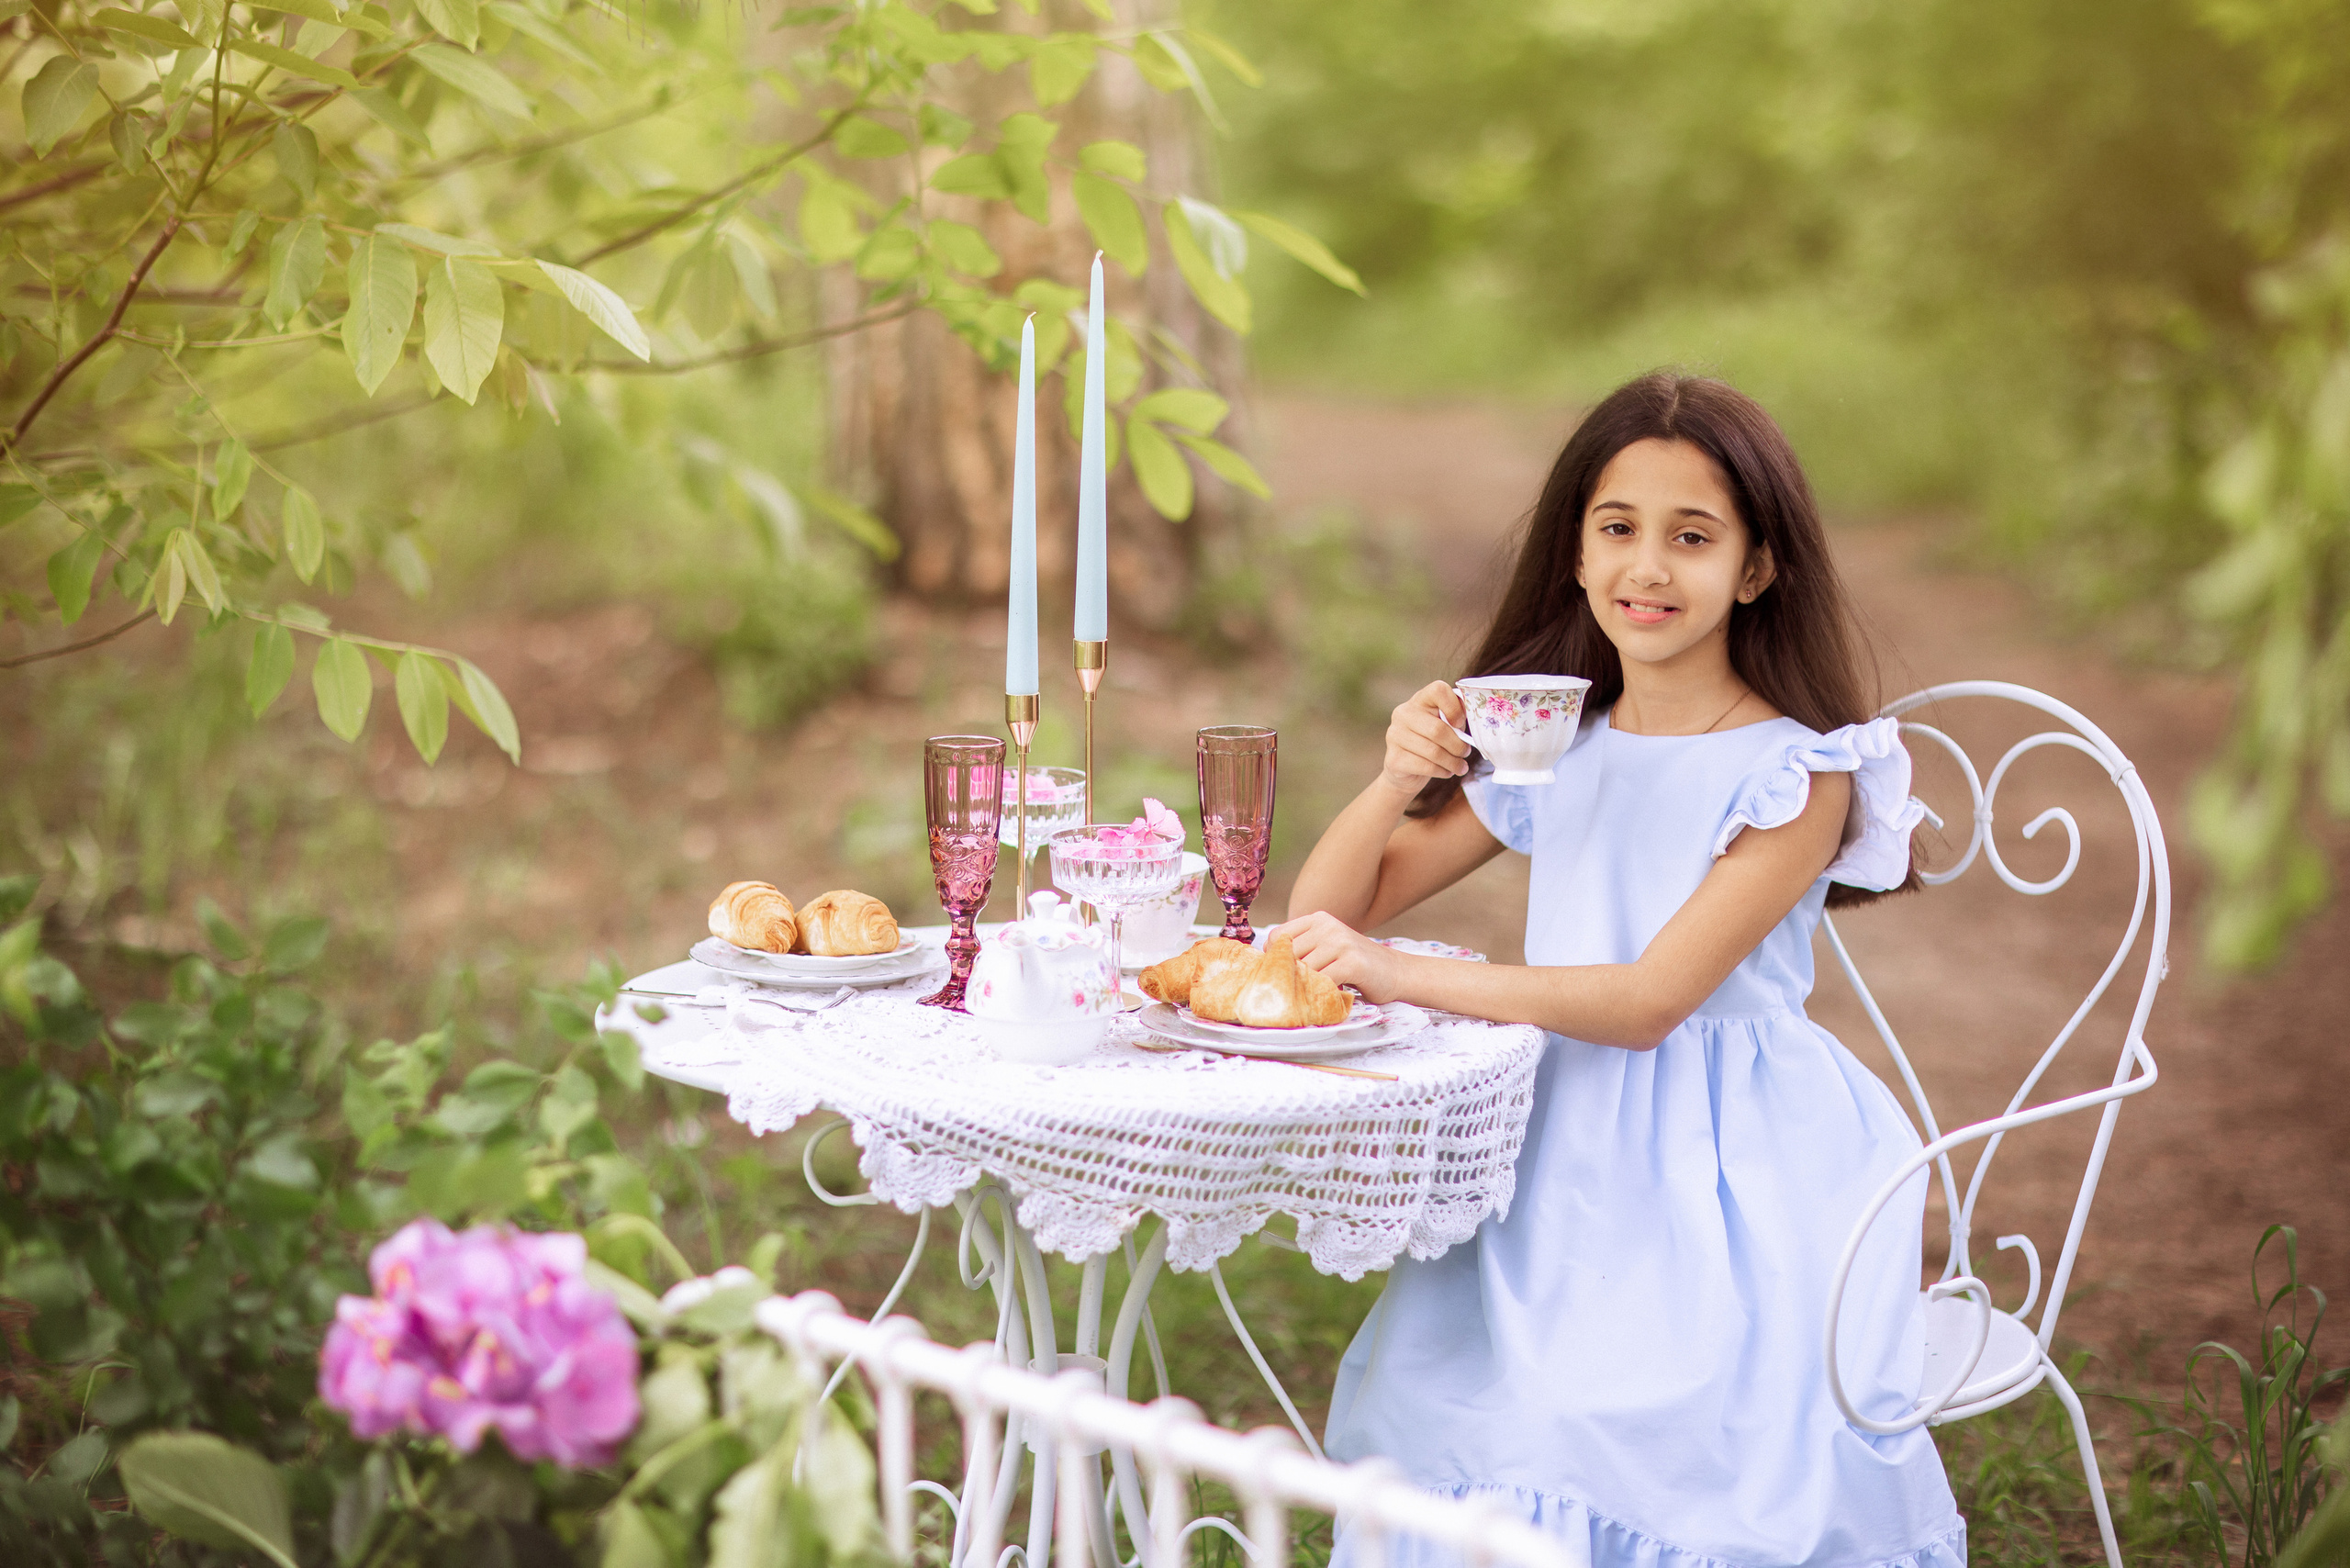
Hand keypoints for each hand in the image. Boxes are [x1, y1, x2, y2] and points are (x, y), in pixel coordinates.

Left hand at [1274, 911, 1405, 1002]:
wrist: (1397, 972)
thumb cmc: (1356, 966)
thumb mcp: (1328, 948)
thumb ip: (1304, 951)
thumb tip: (1268, 967)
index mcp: (1318, 920)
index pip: (1278, 936)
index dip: (1275, 959)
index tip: (1284, 974)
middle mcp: (1328, 927)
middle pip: (1288, 955)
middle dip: (1290, 977)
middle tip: (1300, 991)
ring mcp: (1341, 942)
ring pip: (1304, 970)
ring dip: (1307, 988)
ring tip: (1318, 994)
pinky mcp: (1352, 962)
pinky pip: (1322, 982)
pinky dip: (1321, 994)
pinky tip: (1331, 996)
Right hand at [1380, 680, 1471, 797]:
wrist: (1406, 771)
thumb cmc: (1433, 742)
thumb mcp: (1446, 725)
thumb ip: (1457, 718)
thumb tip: (1476, 720)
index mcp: (1419, 700)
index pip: (1438, 690)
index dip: (1454, 706)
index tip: (1460, 724)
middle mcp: (1403, 714)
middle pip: (1438, 729)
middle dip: (1458, 745)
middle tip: (1466, 753)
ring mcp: (1394, 736)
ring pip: (1433, 751)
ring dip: (1453, 762)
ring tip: (1461, 767)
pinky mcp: (1394, 759)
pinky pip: (1426, 766)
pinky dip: (1442, 771)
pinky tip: (1447, 771)